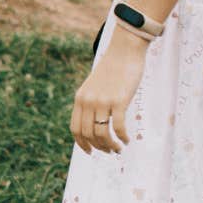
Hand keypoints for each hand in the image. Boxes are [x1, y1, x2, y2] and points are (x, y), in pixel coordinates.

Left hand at [69, 32, 148, 152]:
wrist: (124, 50)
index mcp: (80, 99)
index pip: (75, 129)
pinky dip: (122, 138)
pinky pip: (118, 128)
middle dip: (99, 147)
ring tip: (118, 149)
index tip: (90, 151)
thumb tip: (95, 124)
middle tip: (109, 151)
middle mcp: (88, 102)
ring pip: (102, 134)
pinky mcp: (118, 101)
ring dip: (111, 146)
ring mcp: (102, 102)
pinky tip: (127, 140)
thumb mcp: (94, 86)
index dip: (82, 144)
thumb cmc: (113, 70)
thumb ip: (91, 103)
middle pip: (89, 135)